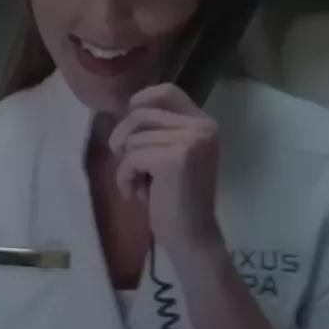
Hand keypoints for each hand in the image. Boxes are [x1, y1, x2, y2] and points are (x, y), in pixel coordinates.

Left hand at [108, 83, 223, 254]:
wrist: (193, 237)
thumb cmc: (178, 199)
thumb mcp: (173, 154)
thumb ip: (160, 130)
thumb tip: (126, 108)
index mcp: (205, 123)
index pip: (168, 91)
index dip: (142, 99)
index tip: (129, 118)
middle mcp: (202, 127)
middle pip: (142, 113)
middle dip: (123, 137)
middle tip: (125, 163)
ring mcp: (190, 141)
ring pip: (133, 138)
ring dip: (126, 164)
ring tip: (139, 185)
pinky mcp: (174, 159)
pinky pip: (130, 158)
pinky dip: (124, 178)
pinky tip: (136, 195)